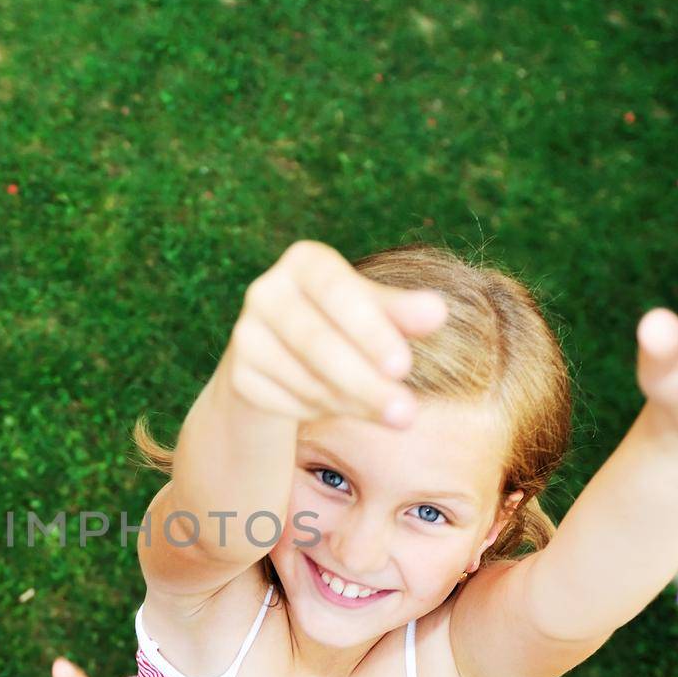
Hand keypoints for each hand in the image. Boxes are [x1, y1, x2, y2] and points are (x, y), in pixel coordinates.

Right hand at [222, 240, 448, 426]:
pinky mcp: (239, 376)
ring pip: (304, 377)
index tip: (405, 368)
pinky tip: (345, 407)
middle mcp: (266, 291)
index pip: (336, 291)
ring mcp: (246, 335)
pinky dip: (323, 411)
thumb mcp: (375, 312)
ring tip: (391, 414)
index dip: (369, 330)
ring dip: (353, 402)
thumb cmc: (342, 324)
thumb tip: (438, 312)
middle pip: (317, 342)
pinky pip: (287, 402)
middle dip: (365, 381)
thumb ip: (402, 312)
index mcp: (304, 262)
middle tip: (407, 414)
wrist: (282, 357)